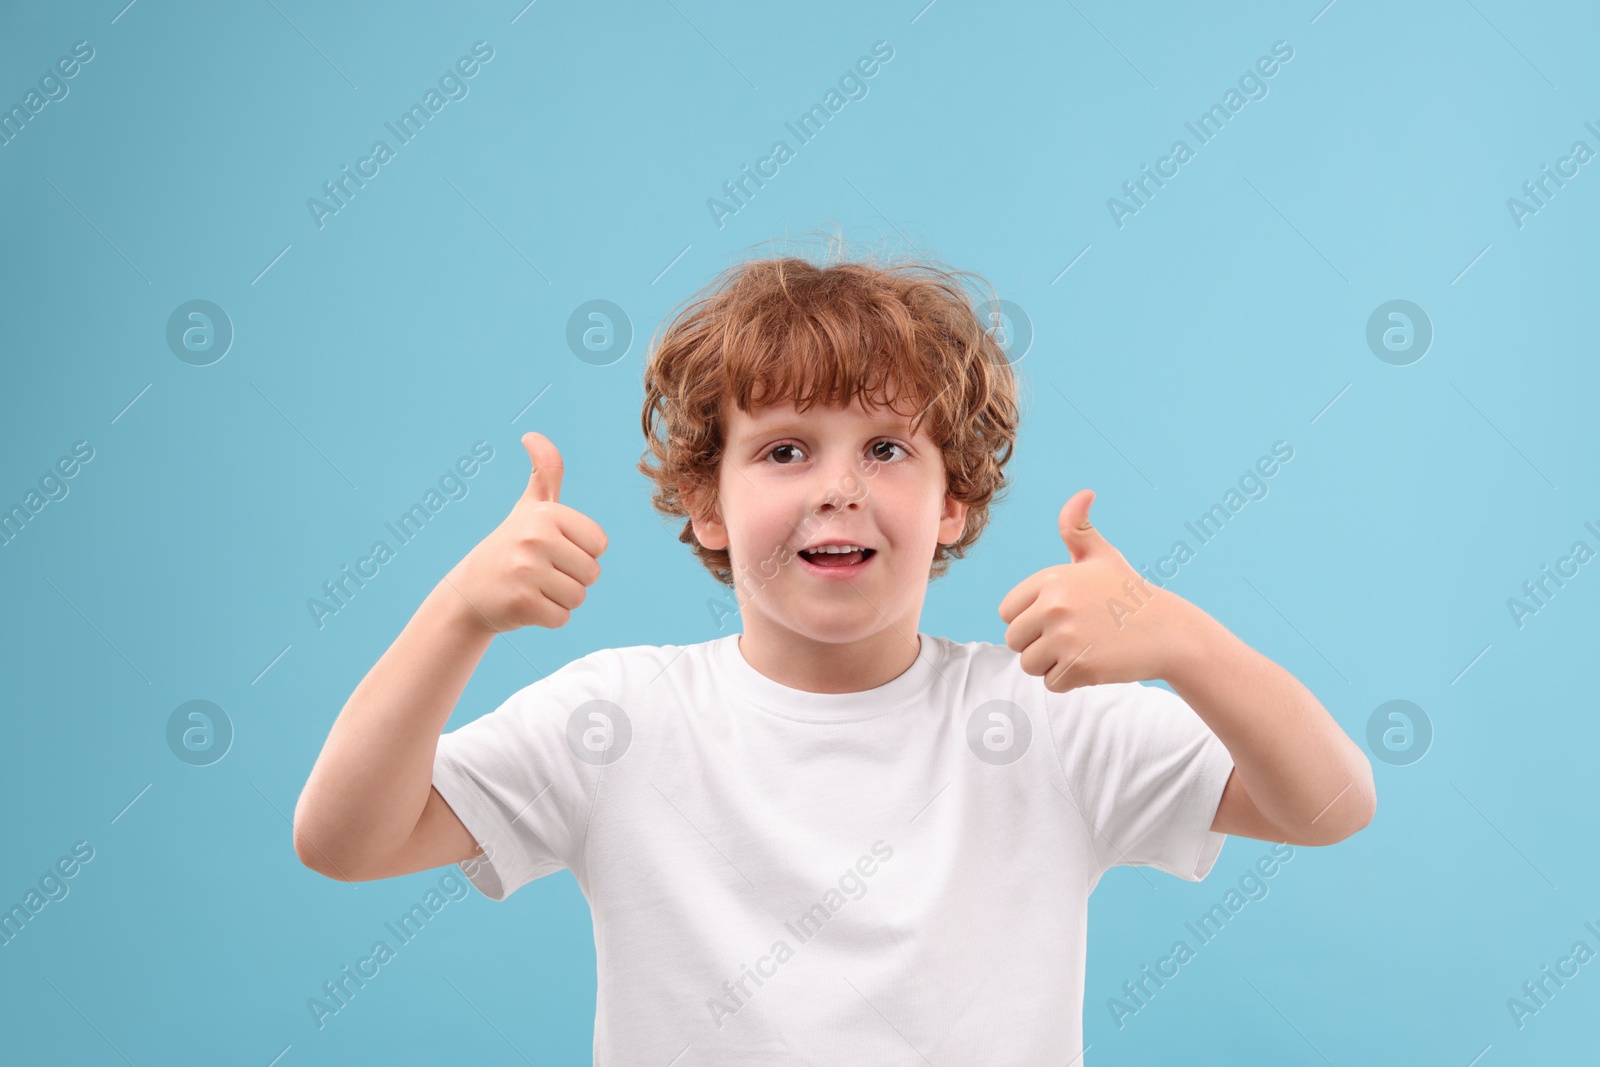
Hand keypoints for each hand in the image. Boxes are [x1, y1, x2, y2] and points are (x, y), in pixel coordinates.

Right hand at [443, 432, 608, 632]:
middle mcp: (535, 538)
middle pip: (592, 573)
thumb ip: (544, 472)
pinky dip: (547, 618)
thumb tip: (532, 435)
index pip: (599, 544)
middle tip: (540, 573)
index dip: (580, 553)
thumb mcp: (528, 508)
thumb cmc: (509, 547)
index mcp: (546, 513)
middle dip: (571, 579)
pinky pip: (562, 618)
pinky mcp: (521, 603)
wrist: (467, 593)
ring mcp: (527, 571)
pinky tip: (525, 605)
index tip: (552, 550)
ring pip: (578, 597)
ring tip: (532, 587)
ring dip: (560, 599)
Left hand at [998, 490, 1194, 692]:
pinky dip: (1069, 680)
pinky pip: (1051, 683)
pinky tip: (1093, 663)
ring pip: (1029, 664)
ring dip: (1051, 664)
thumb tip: (1083, 493)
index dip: (1029, 619)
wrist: (1168, 631)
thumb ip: (1078, 528)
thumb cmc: (1128, 594)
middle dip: (1037, 644)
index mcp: (1051, 580)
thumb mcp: (1102, 556)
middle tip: (1071, 637)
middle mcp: (1054, 607)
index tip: (1058, 617)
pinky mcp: (1080, 667)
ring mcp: (1066, 638)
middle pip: (1014, 641)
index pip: (1007, 612)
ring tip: (1082, 649)